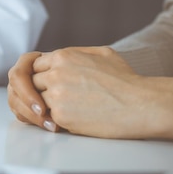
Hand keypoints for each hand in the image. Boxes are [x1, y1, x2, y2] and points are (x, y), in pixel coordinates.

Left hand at [9, 47, 172, 140]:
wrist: (141, 104)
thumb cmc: (126, 80)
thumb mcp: (101, 53)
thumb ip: (75, 53)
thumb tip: (59, 58)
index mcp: (63, 56)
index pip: (34, 65)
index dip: (40, 75)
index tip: (47, 84)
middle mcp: (56, 73)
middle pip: (31, 83)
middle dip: (39, 91)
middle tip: (49, 100)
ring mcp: (56, 95)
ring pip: (37, 101)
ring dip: (45, 106)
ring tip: (61, 111)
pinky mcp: (61, 115)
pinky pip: (47, 117)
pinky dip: (55, 120)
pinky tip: (70, 120)